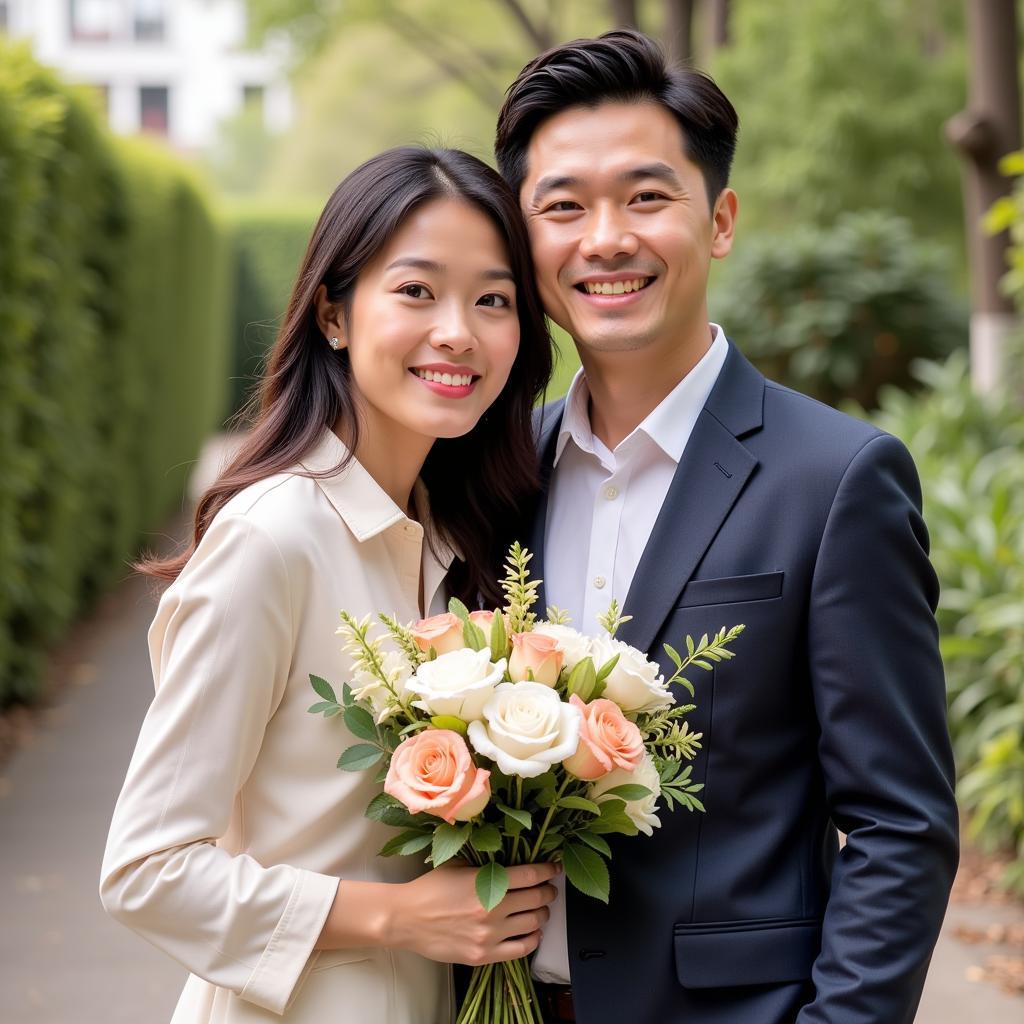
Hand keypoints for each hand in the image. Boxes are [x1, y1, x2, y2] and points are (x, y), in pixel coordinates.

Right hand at [391, 861, 559, 965]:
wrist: (406, 919)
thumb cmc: (431, 889)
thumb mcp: (459, 865)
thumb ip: (486, 863)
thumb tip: (511, 859)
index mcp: (486, 882)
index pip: (530, 875)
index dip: (548, 870)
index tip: (555, 869)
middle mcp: (492, 908)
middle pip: (536, 899)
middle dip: (548, 892)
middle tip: (549, 889)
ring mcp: (489, 934)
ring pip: (533, 923)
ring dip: (542, 914)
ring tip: (541, 910)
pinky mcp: (483, 955)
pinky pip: (521, 949)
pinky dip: (533, 939)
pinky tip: (533, 932)